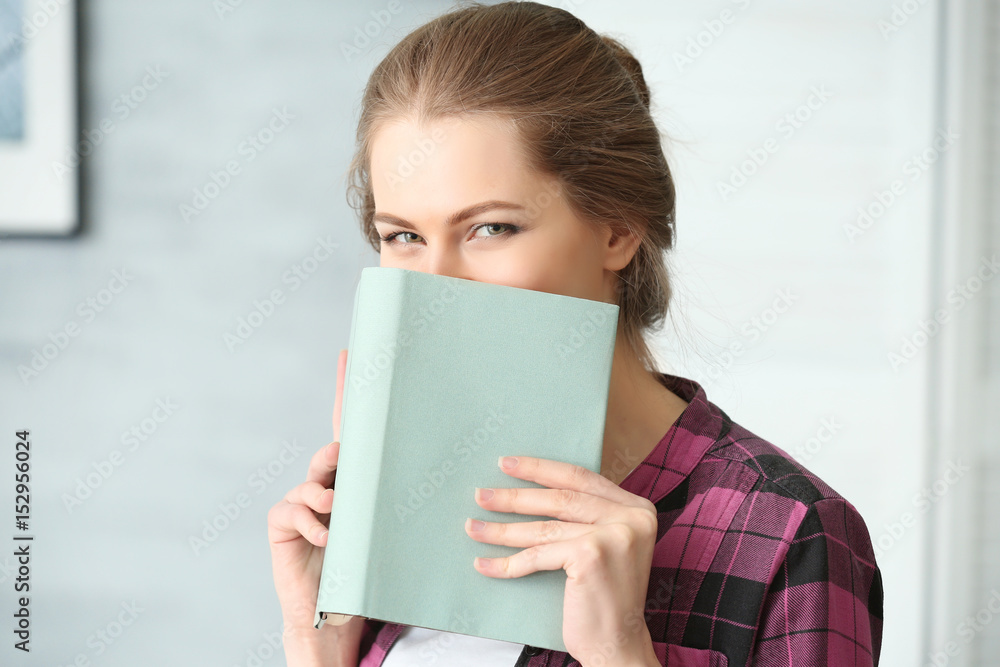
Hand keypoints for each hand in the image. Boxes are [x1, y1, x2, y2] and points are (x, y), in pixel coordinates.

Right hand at [267, 349, 364, 659]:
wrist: (335, 612)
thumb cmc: (367, 568)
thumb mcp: (386, 528)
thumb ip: (391, 499)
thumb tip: (426, 470)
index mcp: (352, 480)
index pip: (350, 428)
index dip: (348, 391)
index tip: (351, 354)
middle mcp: (325, 483)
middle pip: (331, 452)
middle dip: (337, 455)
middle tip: (345, 461)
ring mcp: (301, 500)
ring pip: (314, 480)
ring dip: (328, 494)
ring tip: (338, 512)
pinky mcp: (282, 522)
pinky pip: (295, 509)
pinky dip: (313, 522)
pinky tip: (326, 538)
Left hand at [464, 455, 659, 666]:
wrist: (618, 645)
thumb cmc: (605, 598)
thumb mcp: (607, 545)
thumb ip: (587, 516)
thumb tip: (533, 488)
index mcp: (637, 508)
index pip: (580, 477)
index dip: (540, 469)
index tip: (507, 465)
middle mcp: (631, 517)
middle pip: (559, 498)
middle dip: (514, 497)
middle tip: (481, 495)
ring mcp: (613, 534)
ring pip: (544, 527)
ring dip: (502, 529)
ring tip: (473, 527)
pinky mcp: (591, 555)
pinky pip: (538, 555)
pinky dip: (508, 562)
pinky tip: (486, 563)